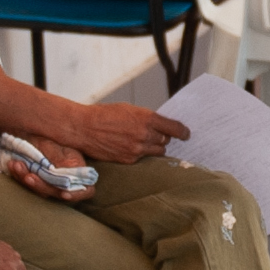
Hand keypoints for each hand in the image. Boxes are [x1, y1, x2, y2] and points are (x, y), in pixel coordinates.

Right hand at [56, 102, 185, 165]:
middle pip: (165, 141)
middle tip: (156, 135)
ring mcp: (137, 149)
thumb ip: (145, 118)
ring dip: (154, 147)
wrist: (83, 128)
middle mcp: (144, 135)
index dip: (182, 132)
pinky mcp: (128, 160)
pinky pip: (143, 159)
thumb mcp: (128, 110)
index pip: (174, 128)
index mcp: (146, 119)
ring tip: (142, 142)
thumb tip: (159, 125)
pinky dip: (140, 154)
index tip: (186, 134)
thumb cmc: (104, 115)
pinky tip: (129, 147)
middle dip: (162, 138)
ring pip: (156, 152)